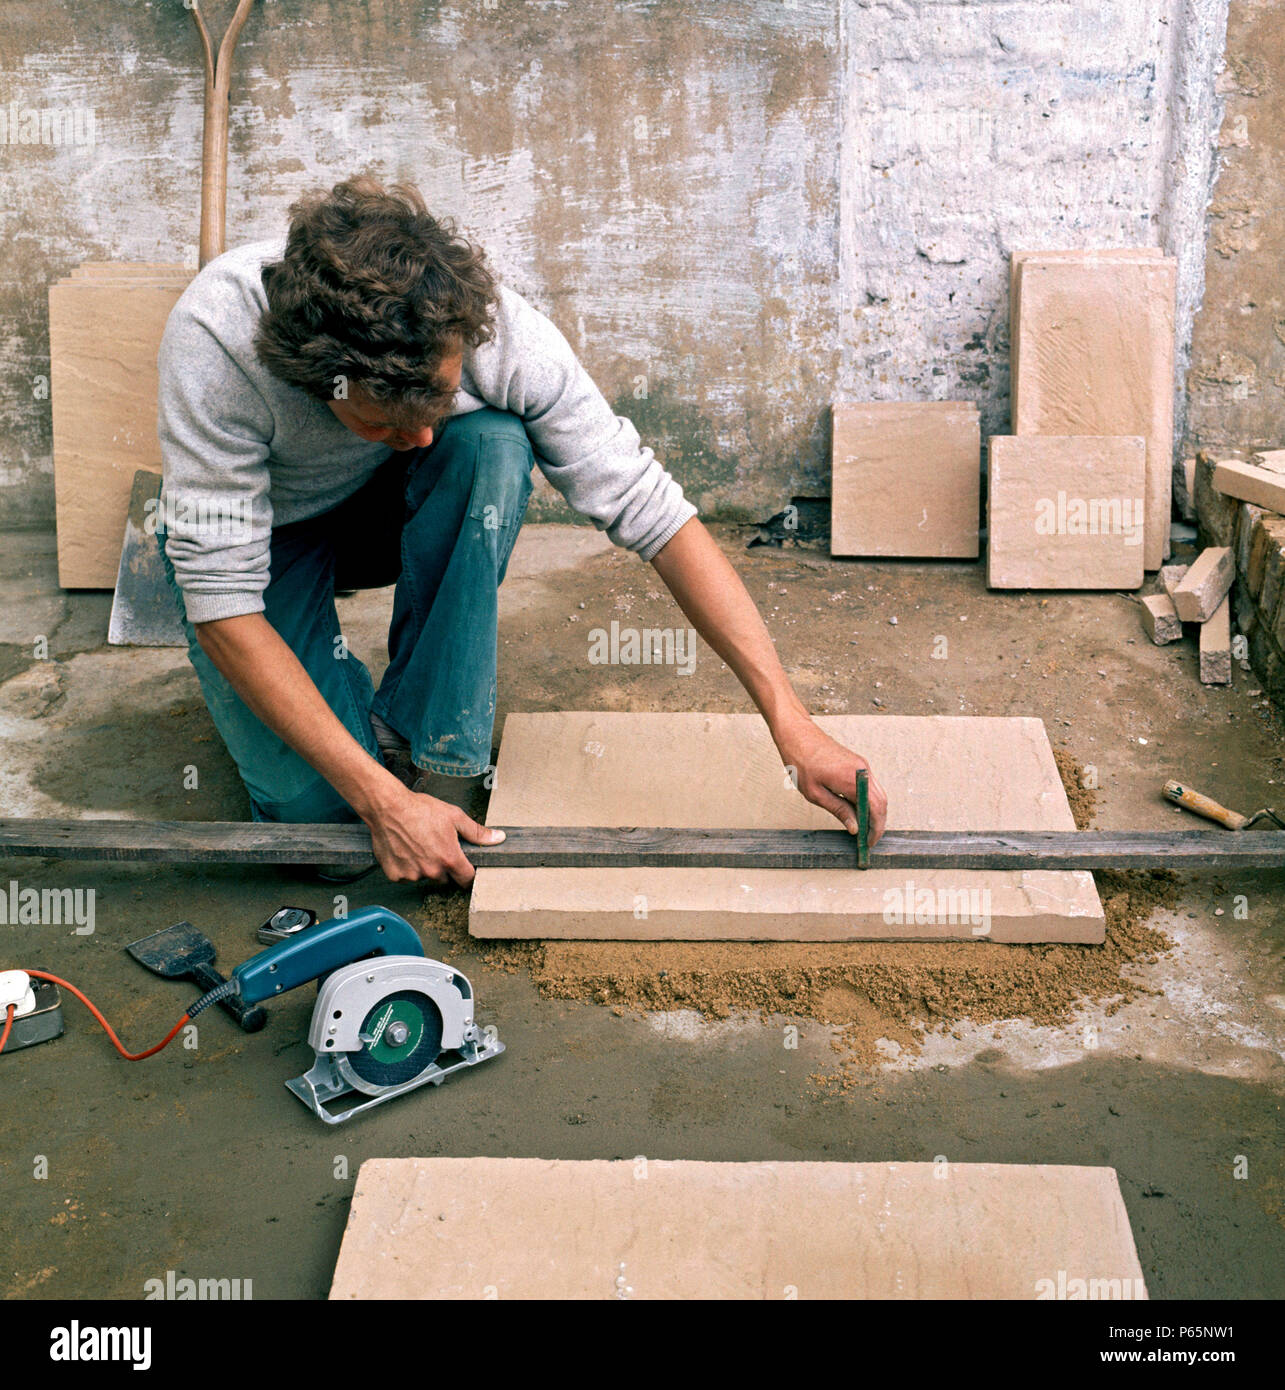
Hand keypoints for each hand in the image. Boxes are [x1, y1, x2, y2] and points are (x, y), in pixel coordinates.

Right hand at [366, 786, 504, 884]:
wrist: (388, 808)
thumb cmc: (420, 809)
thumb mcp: (454, 816)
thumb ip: (476, 832)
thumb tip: (498, 838)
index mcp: (449, 858)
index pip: (466, 879)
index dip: (467, 873)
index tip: (464, 867)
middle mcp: (431, 871)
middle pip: (444, 879)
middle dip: (443, 867)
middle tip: (436, 847)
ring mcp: (412, 875)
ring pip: (424, 877)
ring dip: (424, 867)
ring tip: (418, 845)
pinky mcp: (395, 875)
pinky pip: (405, 876)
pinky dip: (406, 867)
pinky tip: (404, 850)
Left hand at [773, 718, 888, 843]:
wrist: (797, 734)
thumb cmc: (801, 762)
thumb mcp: (815, 793)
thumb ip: (838, 810)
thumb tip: (855, 827)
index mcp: (852, 778)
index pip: (876, 808)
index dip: (876, 828)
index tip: (870, 842)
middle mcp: (862, 770)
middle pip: (881, 801)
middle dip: (878, 822)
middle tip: (868, 839)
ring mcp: (862, 765)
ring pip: (878, 793)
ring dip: (874, 811)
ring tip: (863, 828)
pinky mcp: (858, 763)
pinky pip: (870, 785)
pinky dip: (869, 800)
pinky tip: (858, 810)